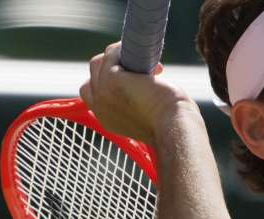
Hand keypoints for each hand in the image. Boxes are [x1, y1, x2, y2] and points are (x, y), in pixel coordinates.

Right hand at [79, 42, 197, 143]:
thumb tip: (142, 79)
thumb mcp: (146, 114)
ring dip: (120, 55)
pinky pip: (111, 53)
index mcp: (107, 119)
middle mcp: (99, 108)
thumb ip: (136, 102)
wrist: (173, 125)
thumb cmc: (171, 122)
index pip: (91, 91)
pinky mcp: (110, 78)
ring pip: (99, 61)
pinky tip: (146, 56)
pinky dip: (124, 49)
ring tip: (148, 63)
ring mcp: (102, 93)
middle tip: (143, 71)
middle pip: (93, 73)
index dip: (107, 79)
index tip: (131, 77)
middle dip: (113, 64)